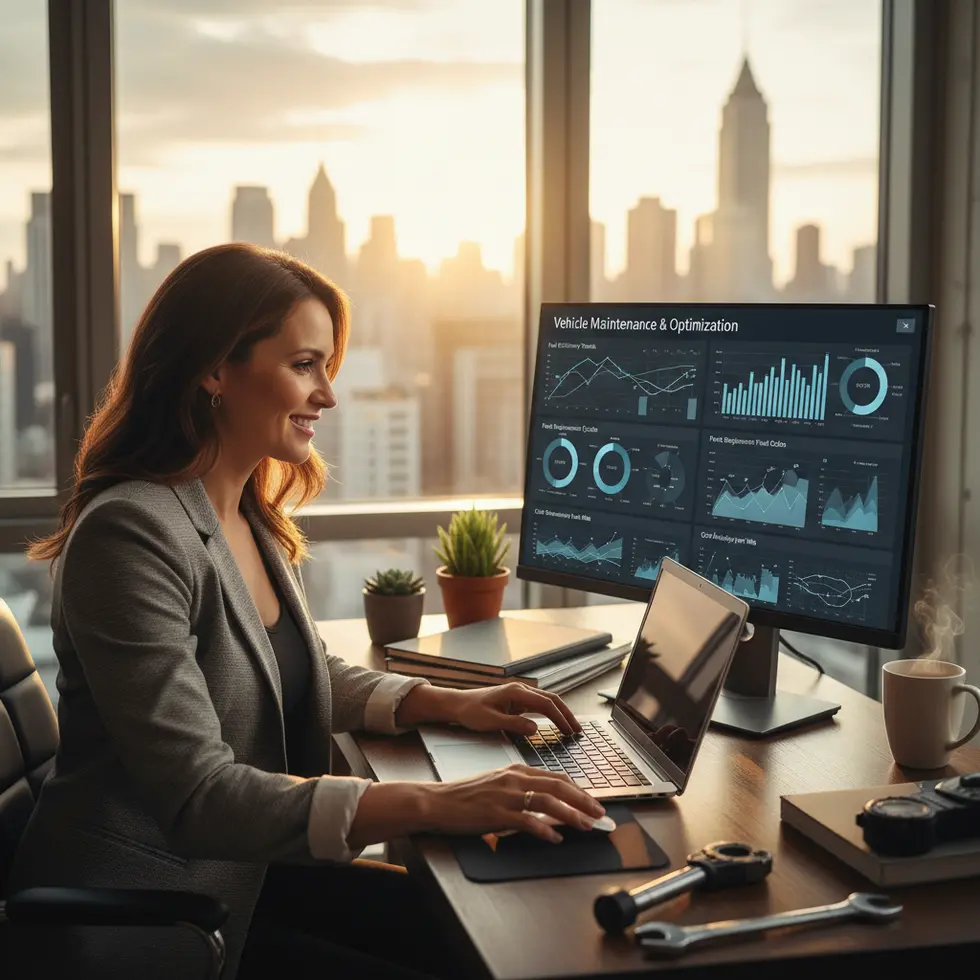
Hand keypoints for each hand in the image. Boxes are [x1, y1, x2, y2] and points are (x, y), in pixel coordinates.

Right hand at [425, 764, 605, 842]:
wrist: (437, 801)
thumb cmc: (465, 795)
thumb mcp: (497, 784)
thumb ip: (520, 789)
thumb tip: (545, 801)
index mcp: (515, 770)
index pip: (555, 776)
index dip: (578, 789)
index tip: (592, 800)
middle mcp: (514, 779)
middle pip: (557, 785)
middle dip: (583, 799)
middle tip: (600, 812)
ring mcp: (505, 796)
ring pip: (547, 801)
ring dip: (571, 814)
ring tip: (586, 825)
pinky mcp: (496, 813)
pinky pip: (526, 821)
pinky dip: (544, 829)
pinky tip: (554, 837)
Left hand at [448, 682, 582, 735]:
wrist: (457, 705)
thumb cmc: (471, 712)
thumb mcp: (491, 722)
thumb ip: (514, 725)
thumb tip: (536, 729)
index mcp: (516, 692)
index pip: (546, 704)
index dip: (560, 718)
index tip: (570, 731)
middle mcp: (521, 690)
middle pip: (551, 699)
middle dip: (566, 714)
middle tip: (578, 731)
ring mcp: (519, 695)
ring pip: (547, 701)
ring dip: (560, 713)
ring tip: (571, 728)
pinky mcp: (517, 701)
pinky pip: (539, 706)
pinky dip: (551, 714)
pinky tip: (556, 724)